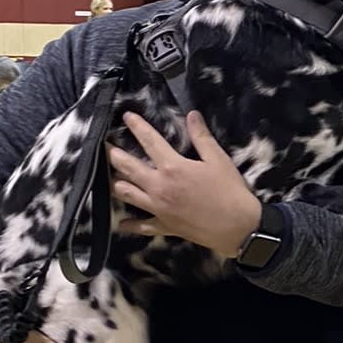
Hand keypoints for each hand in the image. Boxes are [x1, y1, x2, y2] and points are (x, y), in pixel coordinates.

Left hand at [111, 110, 262, 258]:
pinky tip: (121, 223)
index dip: (137, 126)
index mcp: (173, 167)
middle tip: (105, 147)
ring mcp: (159, 207)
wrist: (238, 228)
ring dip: (116, 183)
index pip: (149, 141)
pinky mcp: (165, 226)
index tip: (126, 116)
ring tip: (111, 176)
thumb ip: (202, 137)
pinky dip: (130, 224)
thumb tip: (192, 115)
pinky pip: (142, 225)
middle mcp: (159, 186)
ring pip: (127, 194)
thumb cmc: (230, 192)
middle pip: (128, 167)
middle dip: (114, 154)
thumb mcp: (219, 160)